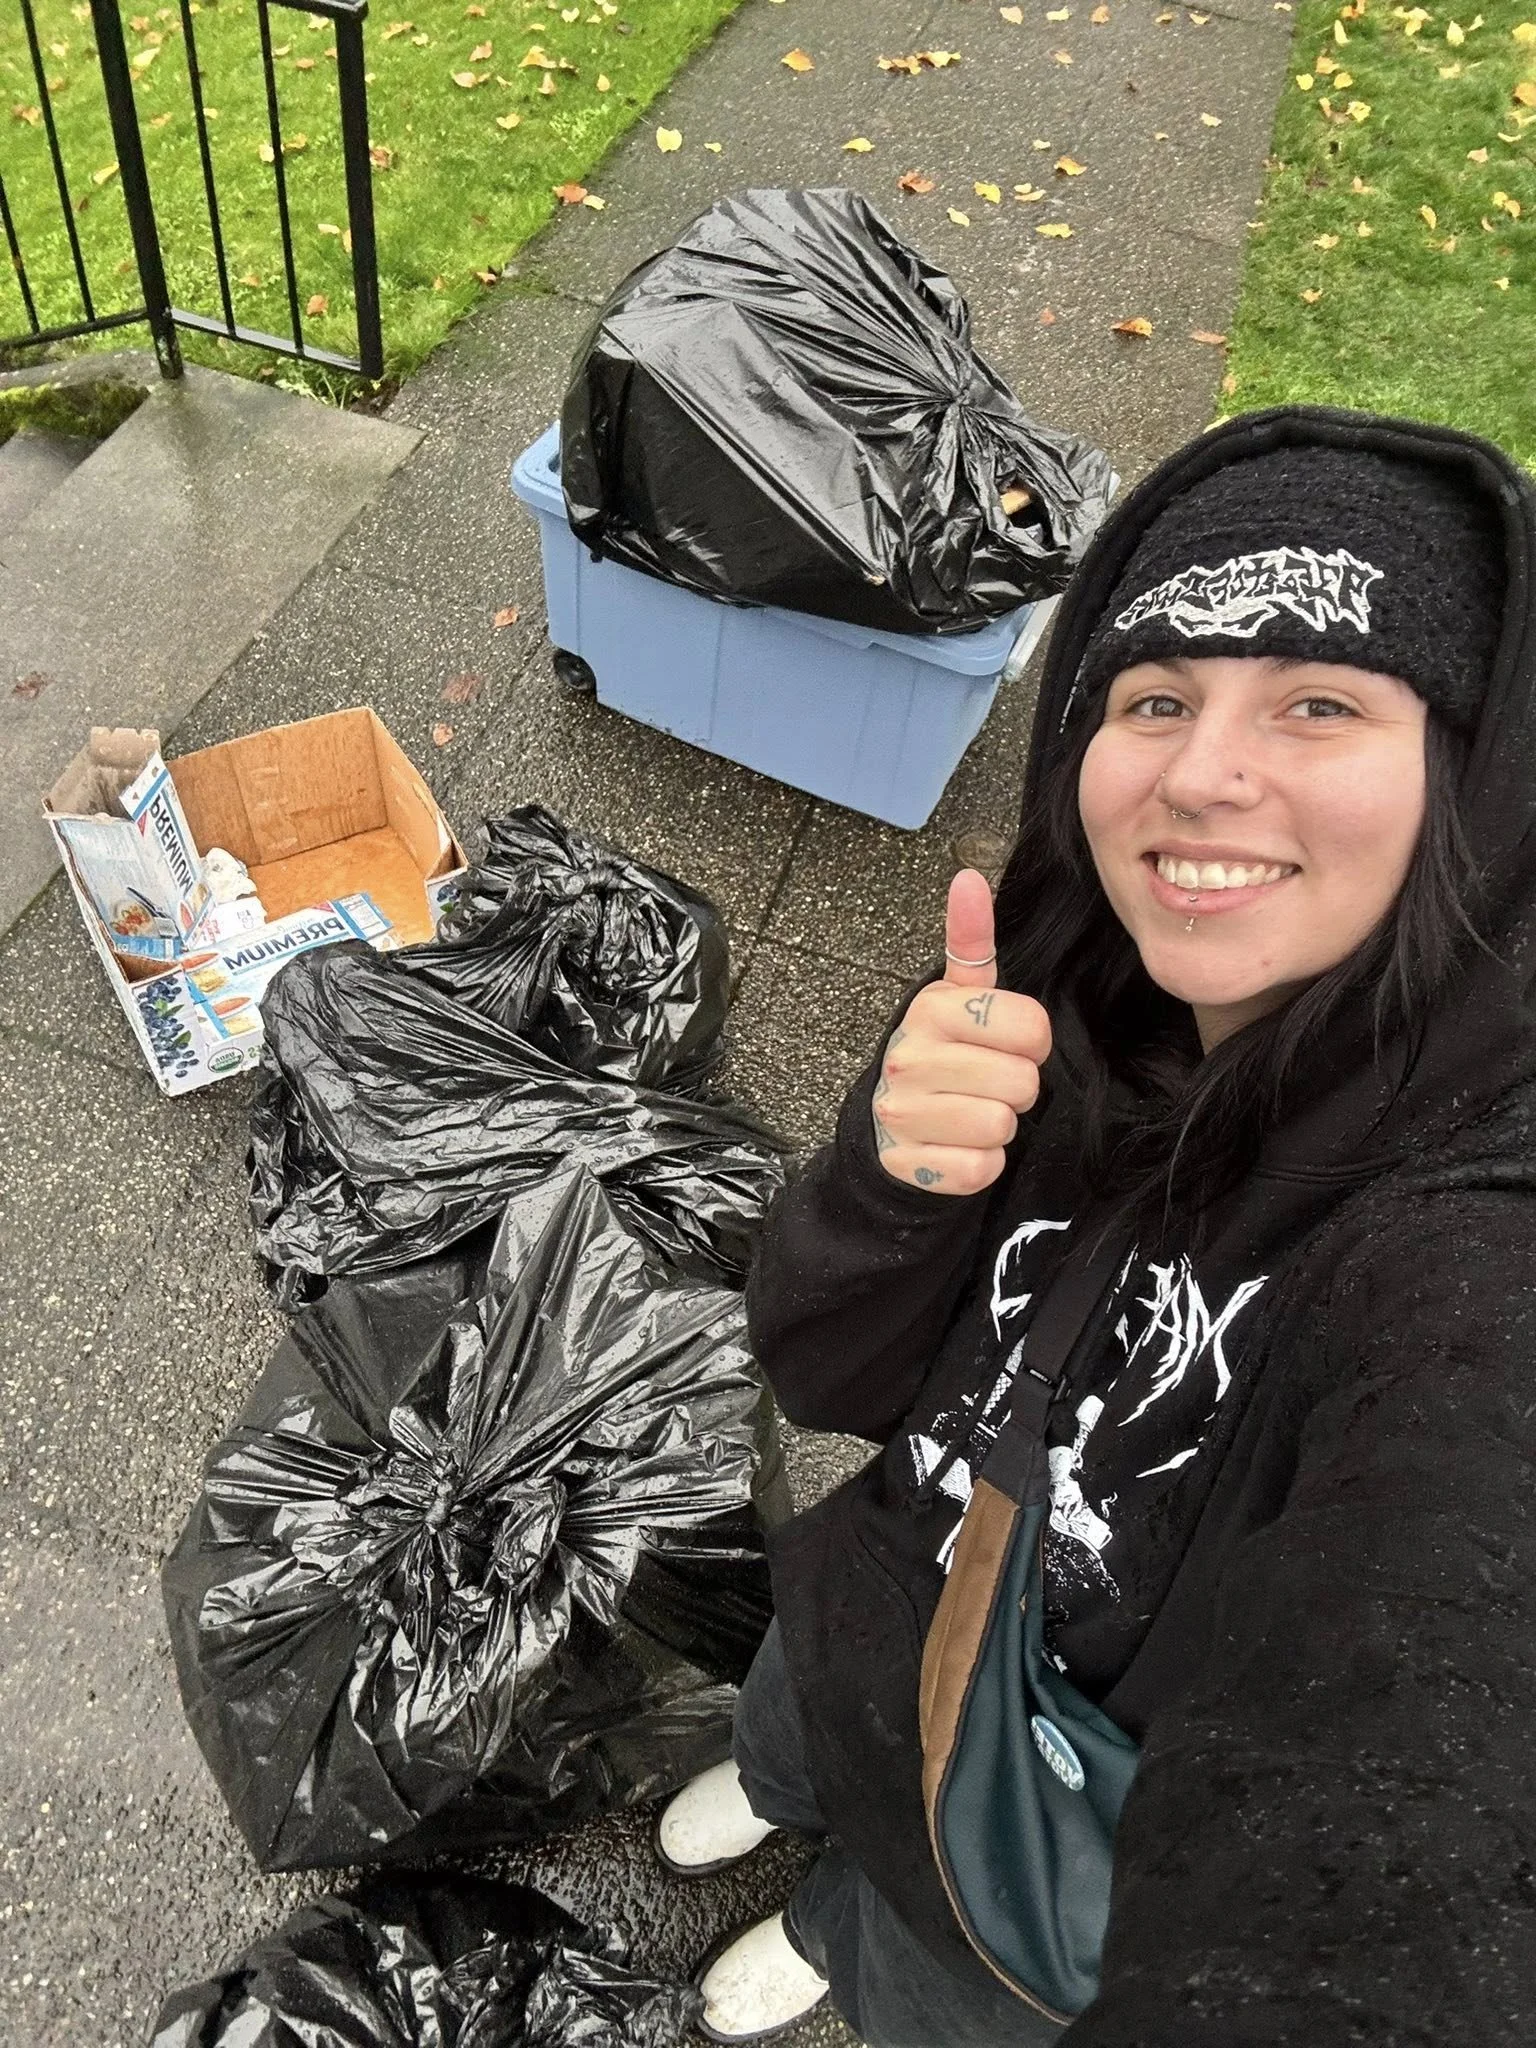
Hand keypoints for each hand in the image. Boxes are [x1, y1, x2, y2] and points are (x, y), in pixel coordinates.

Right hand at [870, 869, 1050, 1195]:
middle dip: (1015, 1086)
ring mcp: (905, 1114)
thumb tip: (968, 877)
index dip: (1030, 1041)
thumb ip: (970, 941)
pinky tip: (956, 1144)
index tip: (1002, 1043)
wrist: (886, 1125)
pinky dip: (980, 1162)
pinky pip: (982, 1167)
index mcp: (932, 1009)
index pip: (1033, 1028)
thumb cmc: (939, 1053)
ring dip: (998, 1125)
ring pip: (1003, 1125)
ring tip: (968, 1110)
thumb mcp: (955, 996)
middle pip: (1023, 1081)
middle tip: (983, 1081)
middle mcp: (910, 1057)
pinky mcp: (911, 1165)